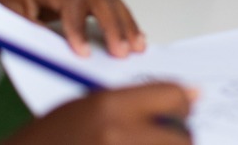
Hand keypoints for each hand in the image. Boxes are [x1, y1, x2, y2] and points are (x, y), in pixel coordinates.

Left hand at [0, 0, 145, 57]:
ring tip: (137, 46)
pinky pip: (107, 1)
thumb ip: (33, 35)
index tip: (84, 55)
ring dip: (125, 23)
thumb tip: (61, 56)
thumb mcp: (6, 19)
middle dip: (114, 26)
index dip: (80, 29)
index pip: (71, 1)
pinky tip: (132, 34)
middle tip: (123, 53)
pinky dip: (121, 19)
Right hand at [7, 82, 195, 143]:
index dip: (181, 104)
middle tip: (165, 137)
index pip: (173, 97)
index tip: (181, 111)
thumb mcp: (86, 106)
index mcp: (110, 107)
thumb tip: (187, 97)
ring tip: (141, 143)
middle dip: (178, 137)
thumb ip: (132, 102)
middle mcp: (117, 135)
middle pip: (181, 136)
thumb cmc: (50, 139)